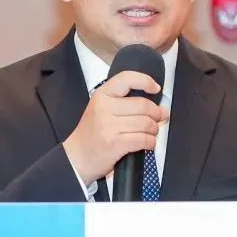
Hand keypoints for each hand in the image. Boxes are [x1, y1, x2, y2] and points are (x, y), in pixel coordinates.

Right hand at [62, 70, 169, 185]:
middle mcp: (104, 108)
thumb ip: (126, 104)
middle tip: (159, 118)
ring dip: (154, 130)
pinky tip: (147, 143)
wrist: (76, 157)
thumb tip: (160, 108)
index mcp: (102, 95)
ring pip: (146, 123)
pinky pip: (144, 139)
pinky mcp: (115, 143)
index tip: (155, 88)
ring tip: (150, 133)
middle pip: (143, 105)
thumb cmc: (92, 134)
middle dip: (157, 113)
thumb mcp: (101, 110)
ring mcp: (109, 126)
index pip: (127, 79)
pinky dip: (150, 142)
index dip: (145, 81)